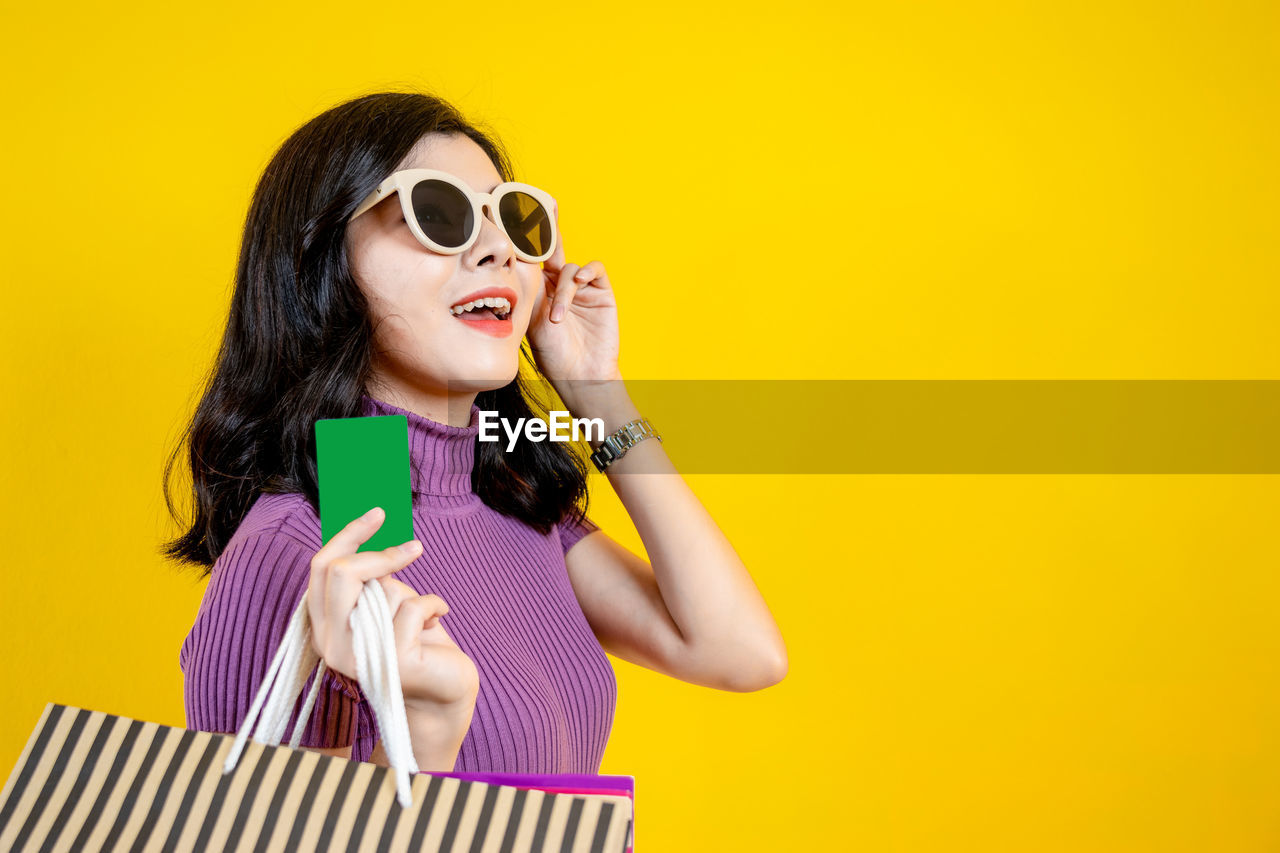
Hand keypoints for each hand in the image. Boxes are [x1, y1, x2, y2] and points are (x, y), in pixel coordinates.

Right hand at [307, 507, 479, 714]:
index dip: (348, 535)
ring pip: (381, 589)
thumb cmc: (416, 639)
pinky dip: (435, 605)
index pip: (320, 568)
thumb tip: (372, 525)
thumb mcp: (388, 601)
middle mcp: (331, 645)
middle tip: (414, 549)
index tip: (378, 513)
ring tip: (425, 614)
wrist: (445, 689)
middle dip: (381, 555)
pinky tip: (438, 621)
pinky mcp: (392, 664)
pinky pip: (414, 608)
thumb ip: (372, 576)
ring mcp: (358, 658)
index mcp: (323, 625)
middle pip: (340, 572)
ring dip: (414, 592)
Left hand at [526, 200, 622, 384]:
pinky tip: (578, 284)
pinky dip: (585, 273)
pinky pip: (593, 270)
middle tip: (546, 202)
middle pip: (553, 247)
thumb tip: (508, 264)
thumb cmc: (553, 355)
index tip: (512, 212)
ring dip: (563, 289)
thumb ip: (525, 290)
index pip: (531, 257)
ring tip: (557, 317)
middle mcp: (559, 283)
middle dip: (549, 225)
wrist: (581, 376)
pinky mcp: (601, 292)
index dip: (525, 237)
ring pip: (569, 266)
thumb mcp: (530, 319)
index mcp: (539, 289)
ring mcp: (582, 287)